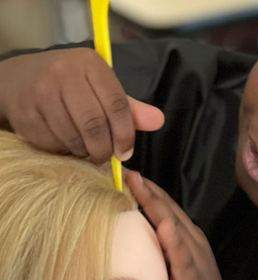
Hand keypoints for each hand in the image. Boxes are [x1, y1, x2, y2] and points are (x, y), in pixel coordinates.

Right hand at [0, 48, 163, 163]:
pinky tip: (65, 143)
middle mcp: (63, 73)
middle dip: (104, 148)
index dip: (125, 134)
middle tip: (106, 157)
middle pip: (94, 124)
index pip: (117, 105)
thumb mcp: (100, 88)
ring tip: (86, 149)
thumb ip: (129, 107)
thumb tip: (158, 121)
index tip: (126, 152)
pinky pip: (52, 141)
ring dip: (83, 151)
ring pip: (73, 136)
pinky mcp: (25, 111)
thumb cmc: (70, 85)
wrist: (19, 79)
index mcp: (90, 64)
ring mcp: (41, 91)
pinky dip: (63, 149)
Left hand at [124, 170, 242, 279]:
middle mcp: (192, 244)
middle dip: (148, 190)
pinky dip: (174, 240)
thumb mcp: (169, 272)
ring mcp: (195, 259)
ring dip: (157, 205)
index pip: (165, 209)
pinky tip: (166, 226)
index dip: (147, 191)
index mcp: (186, 241)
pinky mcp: (193, 278)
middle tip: (125, 170)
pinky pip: (183, 256)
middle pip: (168, 210)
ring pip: (174, 225)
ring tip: (140, 185)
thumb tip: (127, 241)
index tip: (124, 174)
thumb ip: (156, 254)